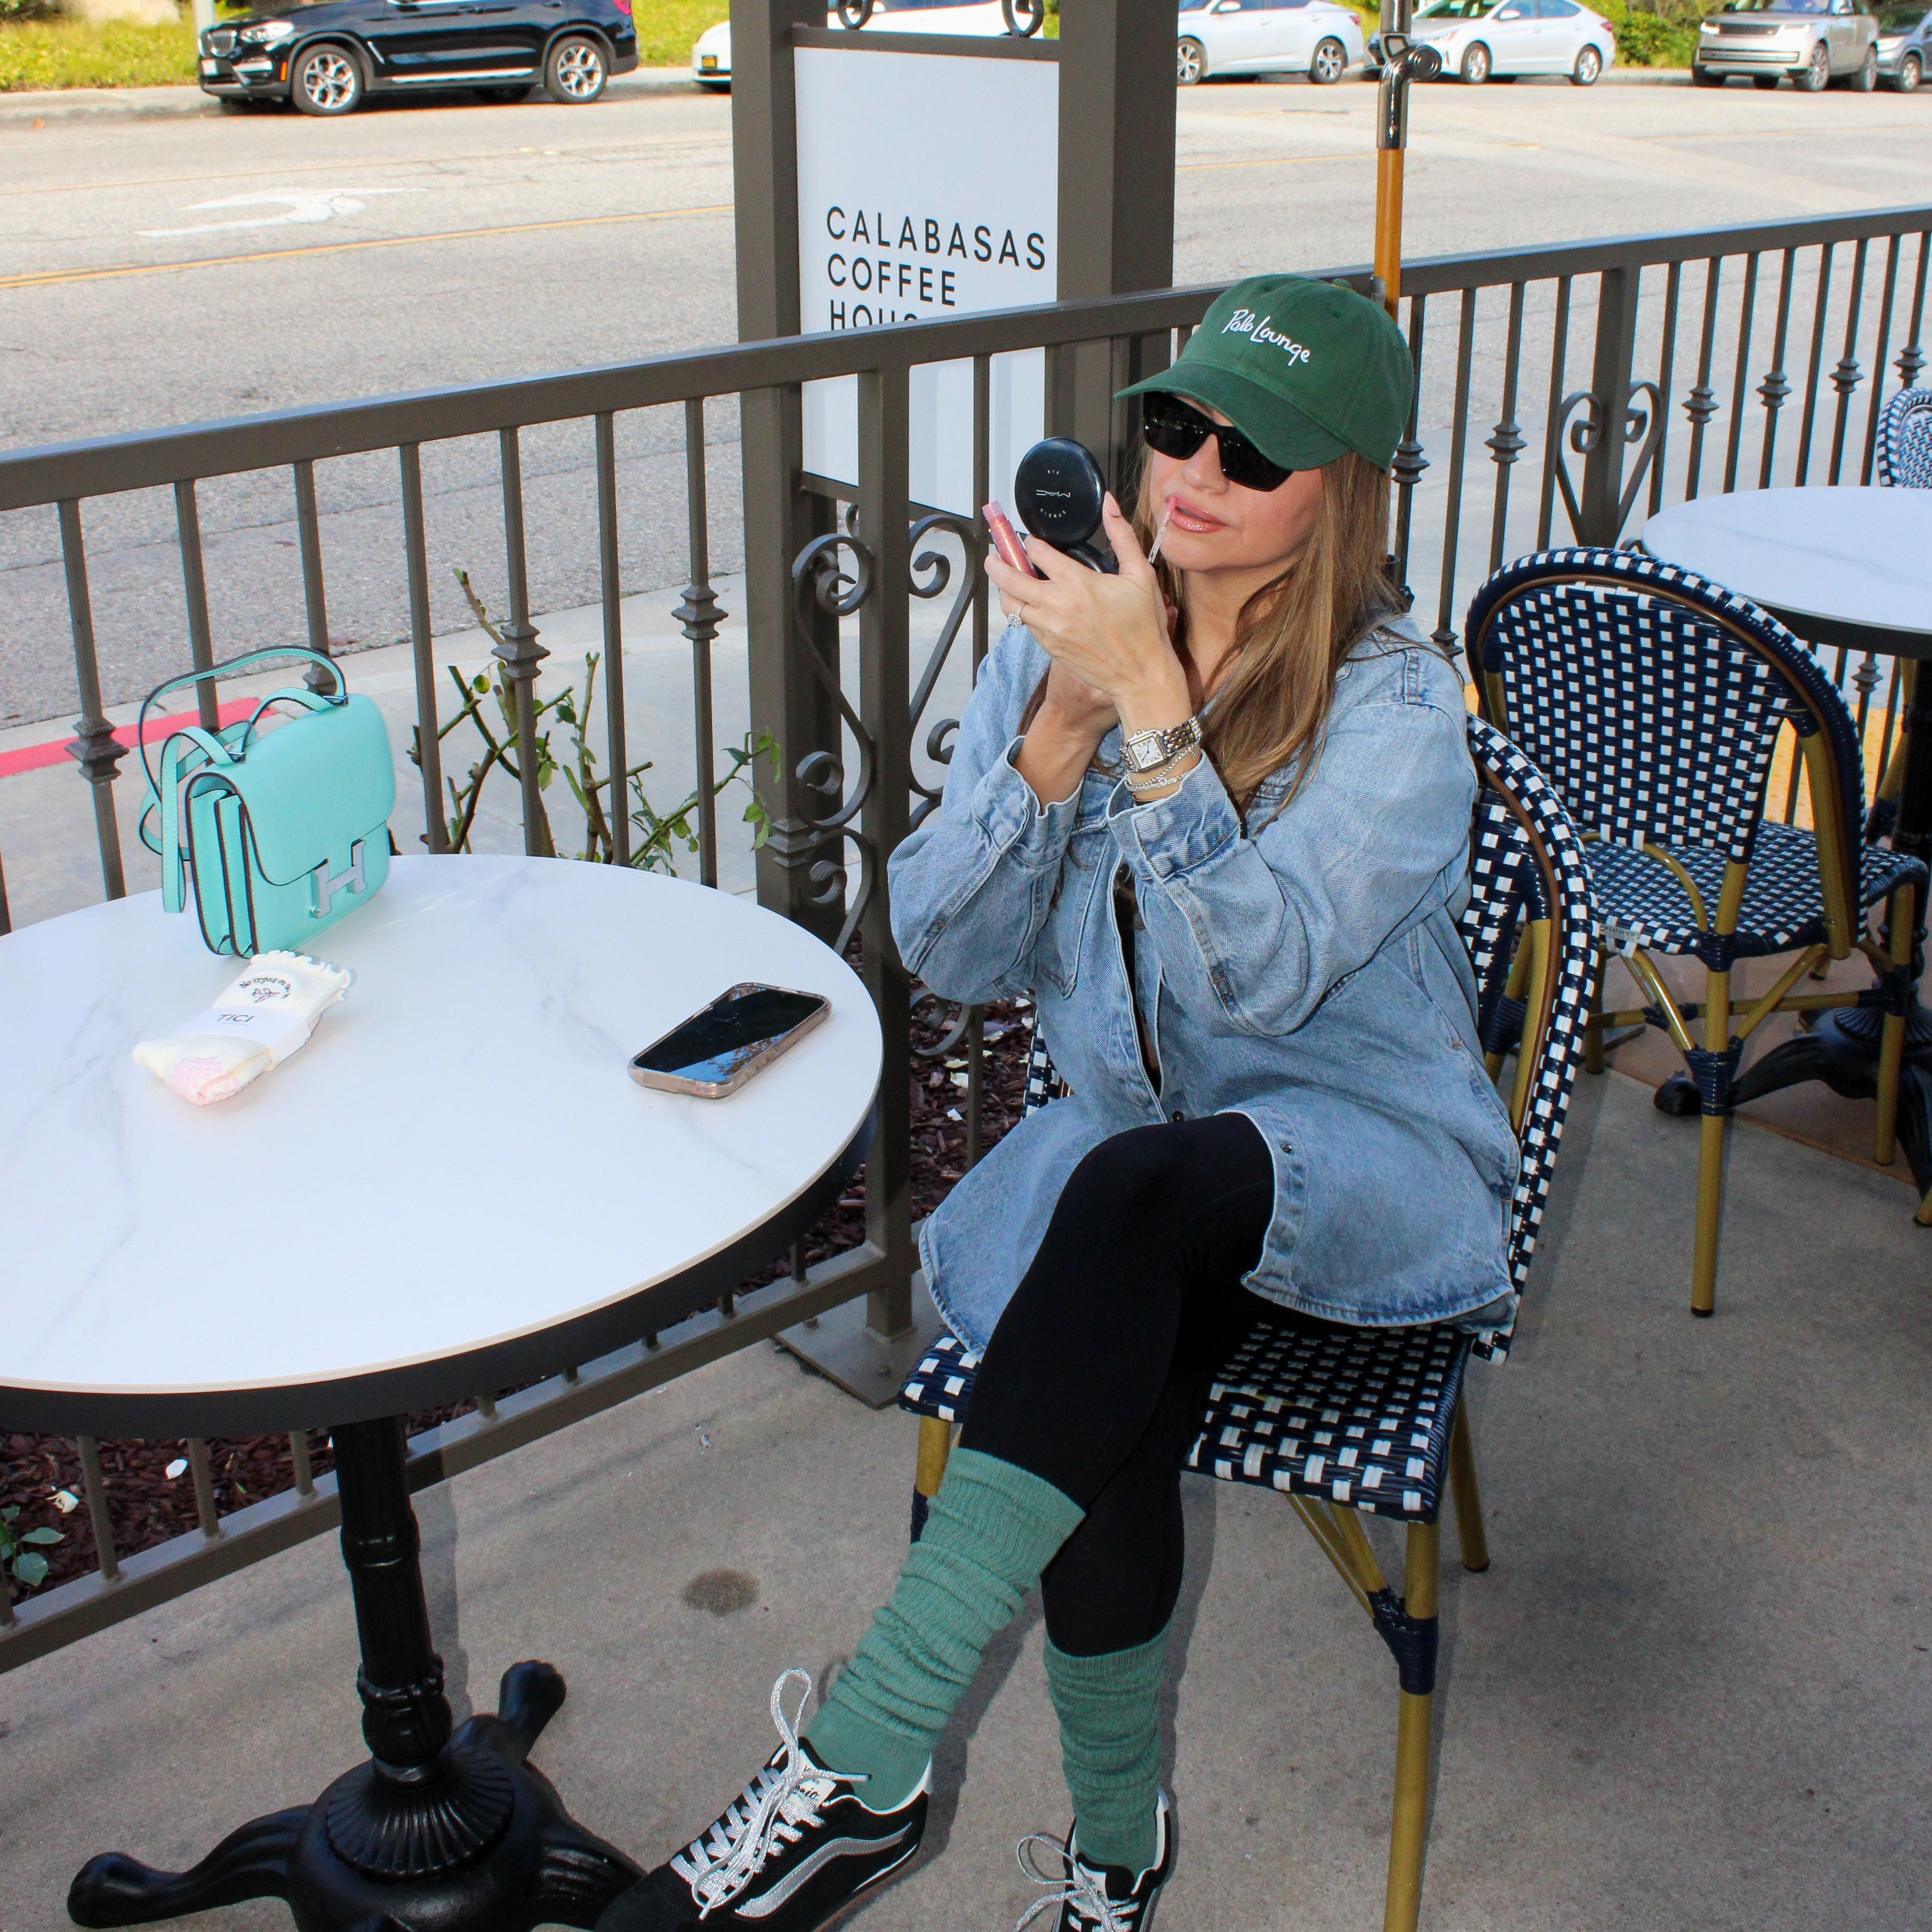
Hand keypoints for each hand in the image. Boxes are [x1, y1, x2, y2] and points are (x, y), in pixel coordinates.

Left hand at [986, 495, 1192, 738]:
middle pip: (1009, 578)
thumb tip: (1109, 503)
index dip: (1029, 543)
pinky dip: (1021, 611)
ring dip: (1004, 589)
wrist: (1141, 674)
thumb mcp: (1141, 574)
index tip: (1029, 541)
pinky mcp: (1048, 646)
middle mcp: (1057, 605)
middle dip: (996, 561)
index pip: (1036, 552)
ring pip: (1010, 604)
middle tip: (993, 553)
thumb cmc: (1144, 626)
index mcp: (1077, 583)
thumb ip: (1122, 535)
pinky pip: (1024, 624)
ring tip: (1006, 579)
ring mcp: (1049, 628)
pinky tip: (1029, 603)